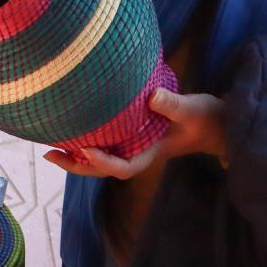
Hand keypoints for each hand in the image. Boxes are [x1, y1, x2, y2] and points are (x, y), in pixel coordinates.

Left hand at [43, 88, 227, 179]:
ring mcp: (134, 146)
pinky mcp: (133, 135)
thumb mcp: (192, 110)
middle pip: (104, 169)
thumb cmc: (206, 118)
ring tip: (49, 148)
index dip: (103, 162)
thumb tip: (152, 97)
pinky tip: (70, 130)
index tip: (85, 149)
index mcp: (151, 153)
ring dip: (76, 155)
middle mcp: (138, 153)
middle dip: (77, 165)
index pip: (123, 167)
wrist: (217, 123)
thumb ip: (173, 105)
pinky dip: (87, 140)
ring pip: (102, 158)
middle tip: (49, 155)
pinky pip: (106, 143)